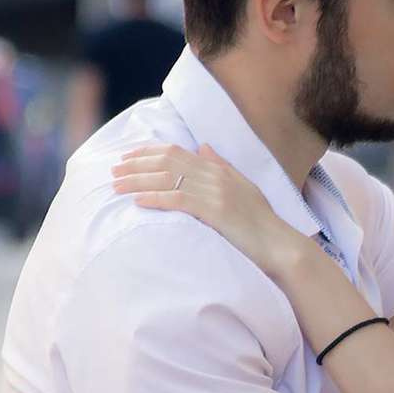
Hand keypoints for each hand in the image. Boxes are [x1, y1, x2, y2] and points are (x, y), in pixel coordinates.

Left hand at [112, 144, 308, 275]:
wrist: (279, 245)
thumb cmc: (261, 222)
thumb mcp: (243, 187)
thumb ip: (222, 166)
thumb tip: (203, 147)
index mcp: (218, 169)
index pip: (176, 151)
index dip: (148, 152)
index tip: (127, 157)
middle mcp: (215, 175)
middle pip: (167, 161)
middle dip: (136, 165)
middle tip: (113, 171)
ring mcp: (215, 192)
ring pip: (168, 179)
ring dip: (138, 182)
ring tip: (117, 186)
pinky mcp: (215, 211)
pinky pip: (178, 200)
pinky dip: (156, 198)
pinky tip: (138, 202)